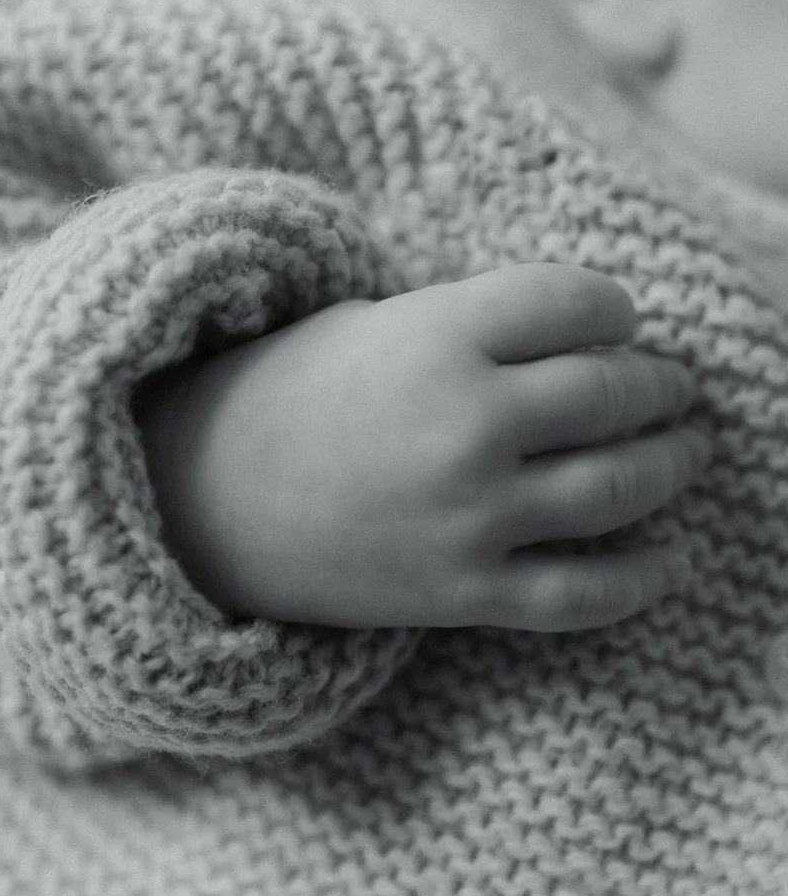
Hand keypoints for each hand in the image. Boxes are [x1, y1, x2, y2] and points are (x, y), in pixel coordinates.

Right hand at [134, 264, 711, 632]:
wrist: (204, 498)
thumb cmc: (288, 392)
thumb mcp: (375, 325)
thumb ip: (477, 325)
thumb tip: (582, 335)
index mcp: (440, 336)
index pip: (581, 302)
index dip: (617, 307)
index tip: (621, 319)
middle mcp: (467, 423)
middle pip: (613, 391)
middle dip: (660, 382)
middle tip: (673, 383)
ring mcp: (470, 515)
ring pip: (619, 487)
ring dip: (674, 462)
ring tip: (691, 446)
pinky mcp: (462, 591)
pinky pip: (583, 594)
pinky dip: (644, 578)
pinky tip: (675, 556)